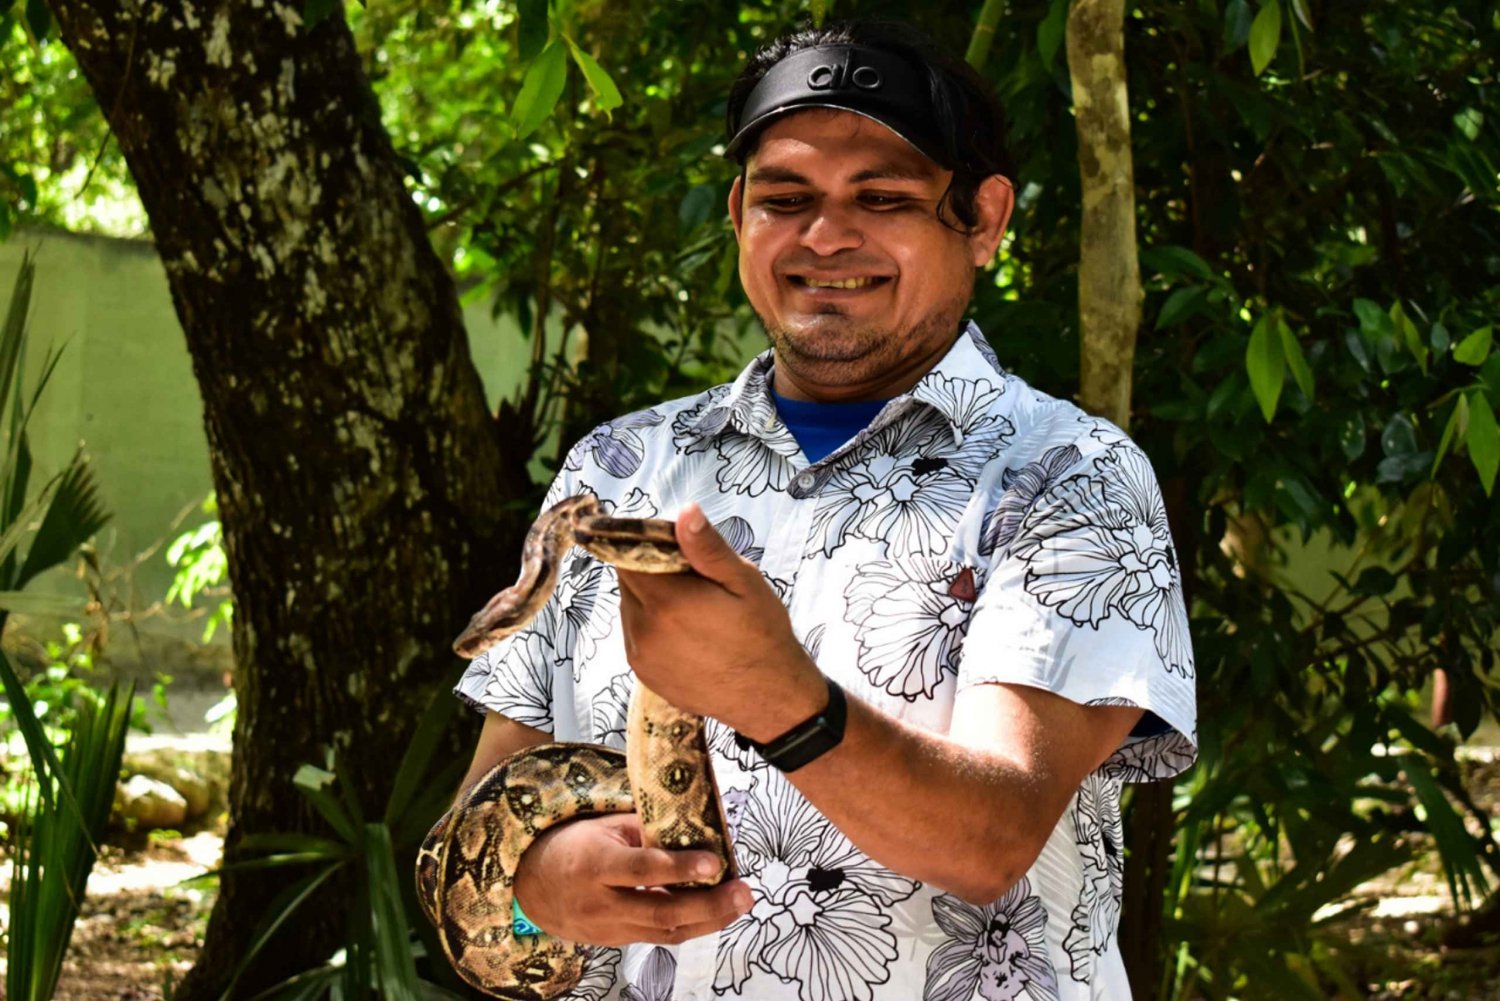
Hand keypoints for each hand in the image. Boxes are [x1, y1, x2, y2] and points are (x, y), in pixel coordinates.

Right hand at [513, 813, 751, 945]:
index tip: (714, 862)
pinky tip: (716, 912)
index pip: (641, 868)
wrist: (534, 888)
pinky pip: (660, 937)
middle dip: (708, 905)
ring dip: (709, 920)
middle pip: (660, 911)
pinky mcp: (618, 943)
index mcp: (594, 864)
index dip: (679, 867)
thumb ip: (645, 829)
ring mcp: (609, 929)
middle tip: (743, 892)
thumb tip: (694, 825)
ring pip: (665, 931)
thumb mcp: (603, 826)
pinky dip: (691, 925)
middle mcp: (601, 903)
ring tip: (740, 903)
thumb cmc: (573, 847)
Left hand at [616, 502, 826, 740]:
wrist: (770, 698)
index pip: (630, 556)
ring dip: (650, 598)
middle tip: (692, 579)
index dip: (649, 545)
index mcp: (665, 602)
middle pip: (628, 581)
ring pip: (630, 607)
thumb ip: (708, 548)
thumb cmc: (763, 635)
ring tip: (691, 607)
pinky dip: (652, 625)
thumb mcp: (744, 583)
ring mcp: (640, 655)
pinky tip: (685, 632)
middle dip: (651, 571)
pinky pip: (635, 635)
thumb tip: (685, 511)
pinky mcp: (643, 674)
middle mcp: (642, 630)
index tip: (675, 547)